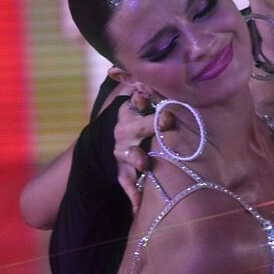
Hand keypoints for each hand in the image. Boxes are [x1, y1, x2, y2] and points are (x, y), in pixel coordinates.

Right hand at [112, 86, 171, 212]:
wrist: (107, 147)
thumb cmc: (134, 121)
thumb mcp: (136, 102)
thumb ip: (143, 84)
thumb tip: (144, 65)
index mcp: (129, 112)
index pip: (136, 101)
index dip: (144, 97)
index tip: (155, 90)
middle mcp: (124, 131)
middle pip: (137, 126)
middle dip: (151, 123)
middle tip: (166, 120)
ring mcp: (121, 153)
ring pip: (130, 155)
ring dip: (137, 157)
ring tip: (143, 162)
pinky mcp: (120, 172)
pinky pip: (126, 185)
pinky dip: (133, 196)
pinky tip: (138, 208)